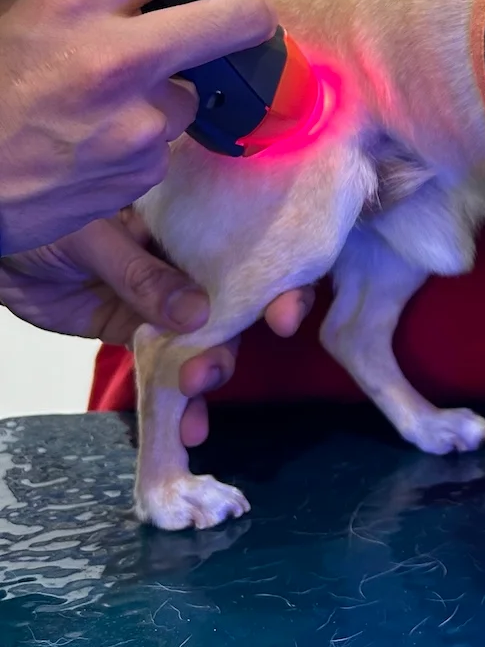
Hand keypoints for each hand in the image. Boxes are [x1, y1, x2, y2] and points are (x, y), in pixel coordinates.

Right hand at [0, 0, 276, 253]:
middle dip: (247, 16)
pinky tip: (92, 138)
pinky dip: (140, 140)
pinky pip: (163, 143)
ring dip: (165, 93)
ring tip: (104, 100)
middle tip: (238, 19)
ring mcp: (137, 120)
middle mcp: (116, 56)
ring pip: (191, 92)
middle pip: (238, 19)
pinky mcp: (142, 170)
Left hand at [0, 213, 313, 445]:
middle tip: (218, 369)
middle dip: (242, 339)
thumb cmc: (39, 221)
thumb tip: (198, 314)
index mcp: (185, 222)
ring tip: (193, 399)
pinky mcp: (141, 338)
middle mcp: (187, 262)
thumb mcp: (91, 238)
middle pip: (239, 301)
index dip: (277, 279)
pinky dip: (181, 400)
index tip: (285, 316)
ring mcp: (165, 303)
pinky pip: (170, 368)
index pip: (247, 246)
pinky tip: (186, 425)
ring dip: (210, 373)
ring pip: (209, 341)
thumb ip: (142, 275)